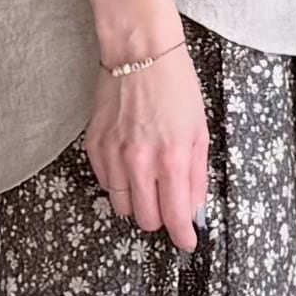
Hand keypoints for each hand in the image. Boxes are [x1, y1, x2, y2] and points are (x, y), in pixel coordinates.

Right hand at [83, 44, 207, 252]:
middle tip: (167, 203)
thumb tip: (193, 208)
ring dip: (137, 203)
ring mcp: (114, 155)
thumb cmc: (175, 87)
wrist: (140, 54)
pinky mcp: (95, 146)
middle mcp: (140, 161)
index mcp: (172, 158)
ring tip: (147, 183)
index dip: (183, 236)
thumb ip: (196, 175)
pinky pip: (106, 183)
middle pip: (146, 219)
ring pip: (122, 206)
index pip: (175, 216)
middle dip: (161, 218)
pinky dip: (119, 182)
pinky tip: (130, 165)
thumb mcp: (199, 132)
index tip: (187, 242)